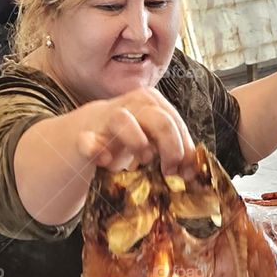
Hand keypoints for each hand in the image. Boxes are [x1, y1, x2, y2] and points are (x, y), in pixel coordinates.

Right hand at [75, 88, 196, 178]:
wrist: (90, 133)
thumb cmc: (129, 137)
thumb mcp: (155, 139)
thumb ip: (174, 149)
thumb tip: (192, 171)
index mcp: (152, 103)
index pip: (175, 123)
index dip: (184, 150)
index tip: (186, 173)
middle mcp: (131, 105)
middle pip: (160, 121)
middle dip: (171, 149)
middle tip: (169, 171)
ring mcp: (106, 119)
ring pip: (123, 121)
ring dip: (137, 143)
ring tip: (144, 160)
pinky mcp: (85, 136)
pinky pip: (88, 142)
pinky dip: (97, 151)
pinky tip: (106, 162)